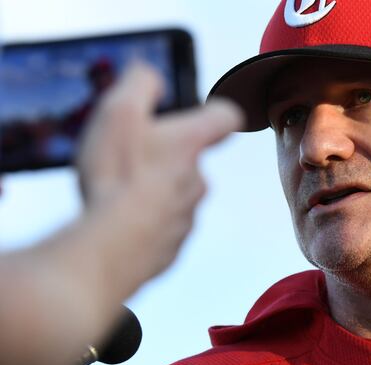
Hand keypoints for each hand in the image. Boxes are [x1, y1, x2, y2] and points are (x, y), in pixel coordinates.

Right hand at [76, 62, 242, 288]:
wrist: (110, 249)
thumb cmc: (116, 178)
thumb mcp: (119, 111)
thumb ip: (140, 83)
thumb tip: (151, 74)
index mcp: (190, 143)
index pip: (225, 117)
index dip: (215, 112)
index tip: (204, 112)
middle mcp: (198, 180)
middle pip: (192, 160)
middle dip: (166, 157)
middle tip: (130, 158)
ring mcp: (187, 217)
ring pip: (175, 196)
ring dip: (153, 191)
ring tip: (116, 192)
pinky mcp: (172, 247)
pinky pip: (161, 228)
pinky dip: (143, 223)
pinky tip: (115, 221)